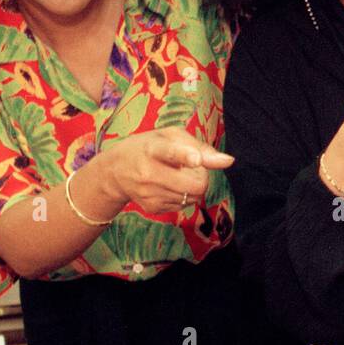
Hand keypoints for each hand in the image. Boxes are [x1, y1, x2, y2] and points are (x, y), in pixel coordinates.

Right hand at [98, 126, 232, 214]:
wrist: (115, 172)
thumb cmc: (149, 147)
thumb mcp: (170, 136)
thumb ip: (200, 147)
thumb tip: (228, 162)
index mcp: (153, 148)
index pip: (170, 152)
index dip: (186, 156)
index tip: (195, 159)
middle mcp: (148, 172)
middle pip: (195, 185)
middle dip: (203, 178)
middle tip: (194, 169)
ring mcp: (149, 193)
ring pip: (193, 197)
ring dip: (194, 187)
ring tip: (177, 175)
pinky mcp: (152, 208)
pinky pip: (184, 205)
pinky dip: (184, 196)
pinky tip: (169, 186)